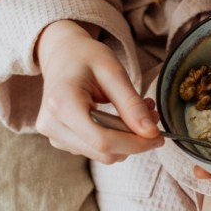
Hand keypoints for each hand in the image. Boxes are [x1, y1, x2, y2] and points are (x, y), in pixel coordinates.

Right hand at [35, 20, 163, 163]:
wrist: (61, 55)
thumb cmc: (86, 58)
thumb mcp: (113, 72)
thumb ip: (132, 104)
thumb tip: (151, 134)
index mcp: (62, 103)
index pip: (103, 140)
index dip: (135, 144)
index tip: (159, 136)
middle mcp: (52, 124)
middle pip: (104, 152)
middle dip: (134, 141)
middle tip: (153, 116)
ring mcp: (54, 135)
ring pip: (102, 155)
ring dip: (126, 139)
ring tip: (139, 110)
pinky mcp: (59, 140)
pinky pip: (94, 150)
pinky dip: (114, 139)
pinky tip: (120, 118)